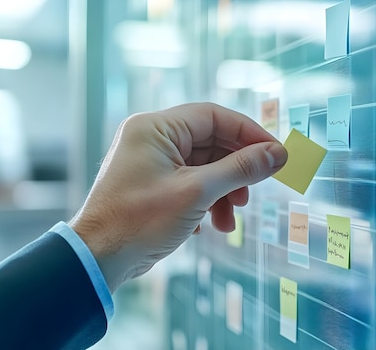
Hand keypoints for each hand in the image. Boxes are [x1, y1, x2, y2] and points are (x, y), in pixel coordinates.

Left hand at [69, 103, 286, 291]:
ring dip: (223, 192)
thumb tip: (277, 155)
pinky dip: (206, 201)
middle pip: (211, 143)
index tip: (275, 153)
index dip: (249, 133)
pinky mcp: (152, 184)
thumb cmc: (138, 222)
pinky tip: (207, 225)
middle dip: (236, 171)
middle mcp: (151, 138)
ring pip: (203, 167)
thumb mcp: (198, 192)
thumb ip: (240, 169)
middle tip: (253, 191)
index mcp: (156, 128)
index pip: (214, 116)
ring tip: (229, 220)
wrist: (98, 260)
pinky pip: (190, 182)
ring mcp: (150, 162)